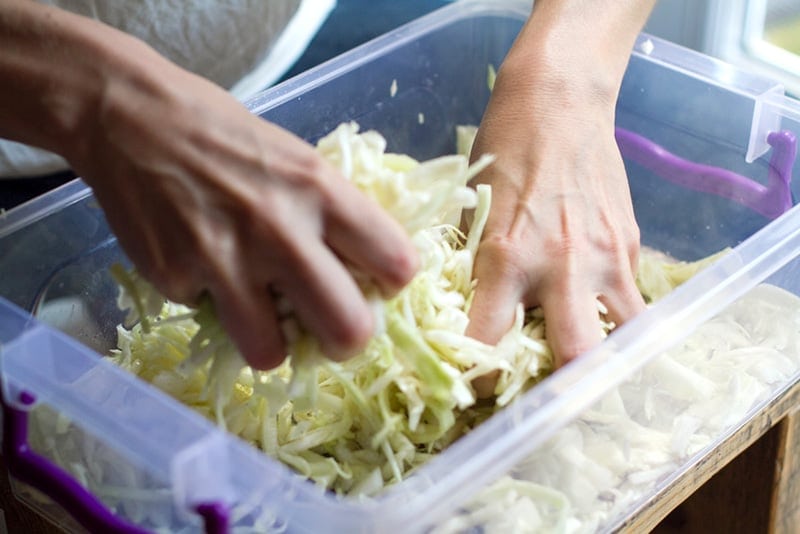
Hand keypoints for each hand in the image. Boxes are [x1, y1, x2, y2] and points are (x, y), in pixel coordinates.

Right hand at [72, 49, 417, 369]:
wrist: (130, 116)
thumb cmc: (224, 135)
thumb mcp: (297, 161)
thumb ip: (330, 216)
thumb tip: (359, 274)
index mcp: (322, 191)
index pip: (396, 263)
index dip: (391, 285)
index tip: (374, 285)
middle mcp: (281, 230)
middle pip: (348, 330)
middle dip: (343, 342)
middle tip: (327, 329)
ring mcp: (225, 259)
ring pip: (271, 354)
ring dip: (268, 342)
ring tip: (257, 313)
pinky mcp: (175, 278)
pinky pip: (210, 319)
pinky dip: (211, 302)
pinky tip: (198, 263)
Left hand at [466, 0, 652, 394]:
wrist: (558, 102)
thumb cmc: (504, 150)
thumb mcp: (472, 212)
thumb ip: (476, 268)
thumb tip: (471, 316)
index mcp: (506, 257)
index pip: (491, 343)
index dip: (481, 380)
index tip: (476, 388)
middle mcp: (561, 266)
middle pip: (576, 358)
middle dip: (559, 389)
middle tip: (538, 393)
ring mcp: (606, 257)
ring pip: (622, 338)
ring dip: (600, 357)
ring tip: (578, 360)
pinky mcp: (632, 245)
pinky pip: (629, 299)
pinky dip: (611, 314)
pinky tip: (590, 307)